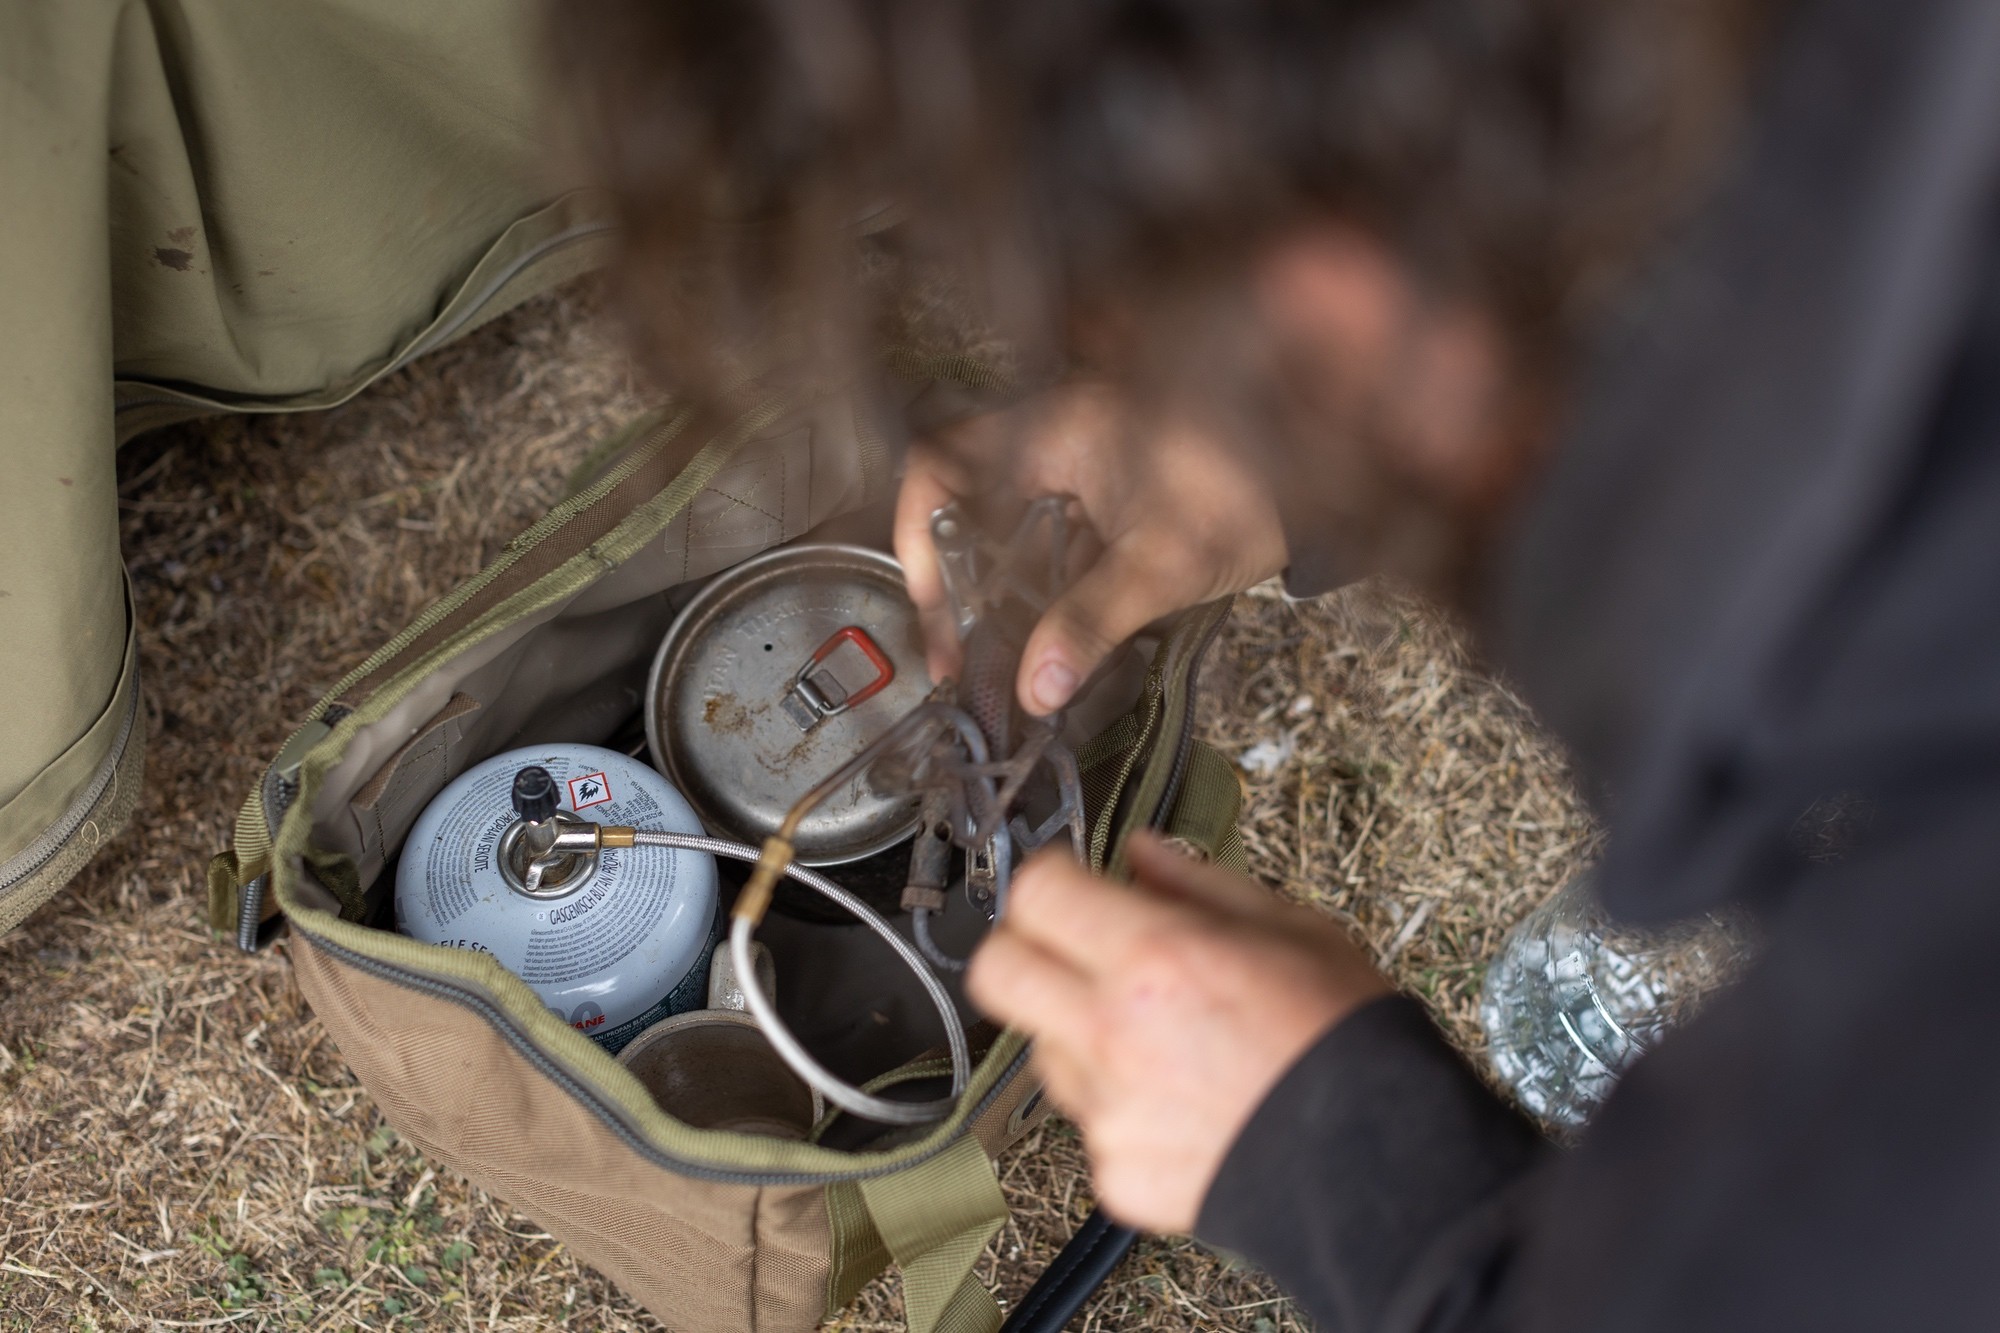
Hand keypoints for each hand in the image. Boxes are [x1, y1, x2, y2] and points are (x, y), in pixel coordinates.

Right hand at [894, 384, 1288, 714]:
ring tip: (994, 661)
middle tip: (957, 651)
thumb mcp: (1161, 565)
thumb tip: (1033, 688)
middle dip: (953, 580)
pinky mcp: (1103, 497)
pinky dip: (1038, 590)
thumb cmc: (1248, 495)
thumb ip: (1090, 624)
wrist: (1322, 478)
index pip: (941, 462)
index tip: (931, 601)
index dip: (917, 531)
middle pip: (963, 503)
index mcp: (1054, 429)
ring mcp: (1077, 465)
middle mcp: (1053, 437)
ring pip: (1004, 528)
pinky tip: (1045, 642)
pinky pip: (1046, 541)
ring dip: (995, 593)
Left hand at [966, 832, 1390, 1232]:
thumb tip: (1139, 854)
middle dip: (1023, 947)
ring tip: (1161, 1040)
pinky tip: (1183, 1100)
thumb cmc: (1347, 1043)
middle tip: (1071, 947)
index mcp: (1155, 958)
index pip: (1036, 893)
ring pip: (1041, 1048)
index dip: (1052, 878)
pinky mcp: (1114, 1173)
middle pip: (996, 971)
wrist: (1383, 1168)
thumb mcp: (1292, 928)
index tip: (1073, 881)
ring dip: (1077, 1031)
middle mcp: (1114, 1035)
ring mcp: (1107, 1111)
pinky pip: (1087, 1120)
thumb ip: (1197, 883)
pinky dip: (1120, 1105)